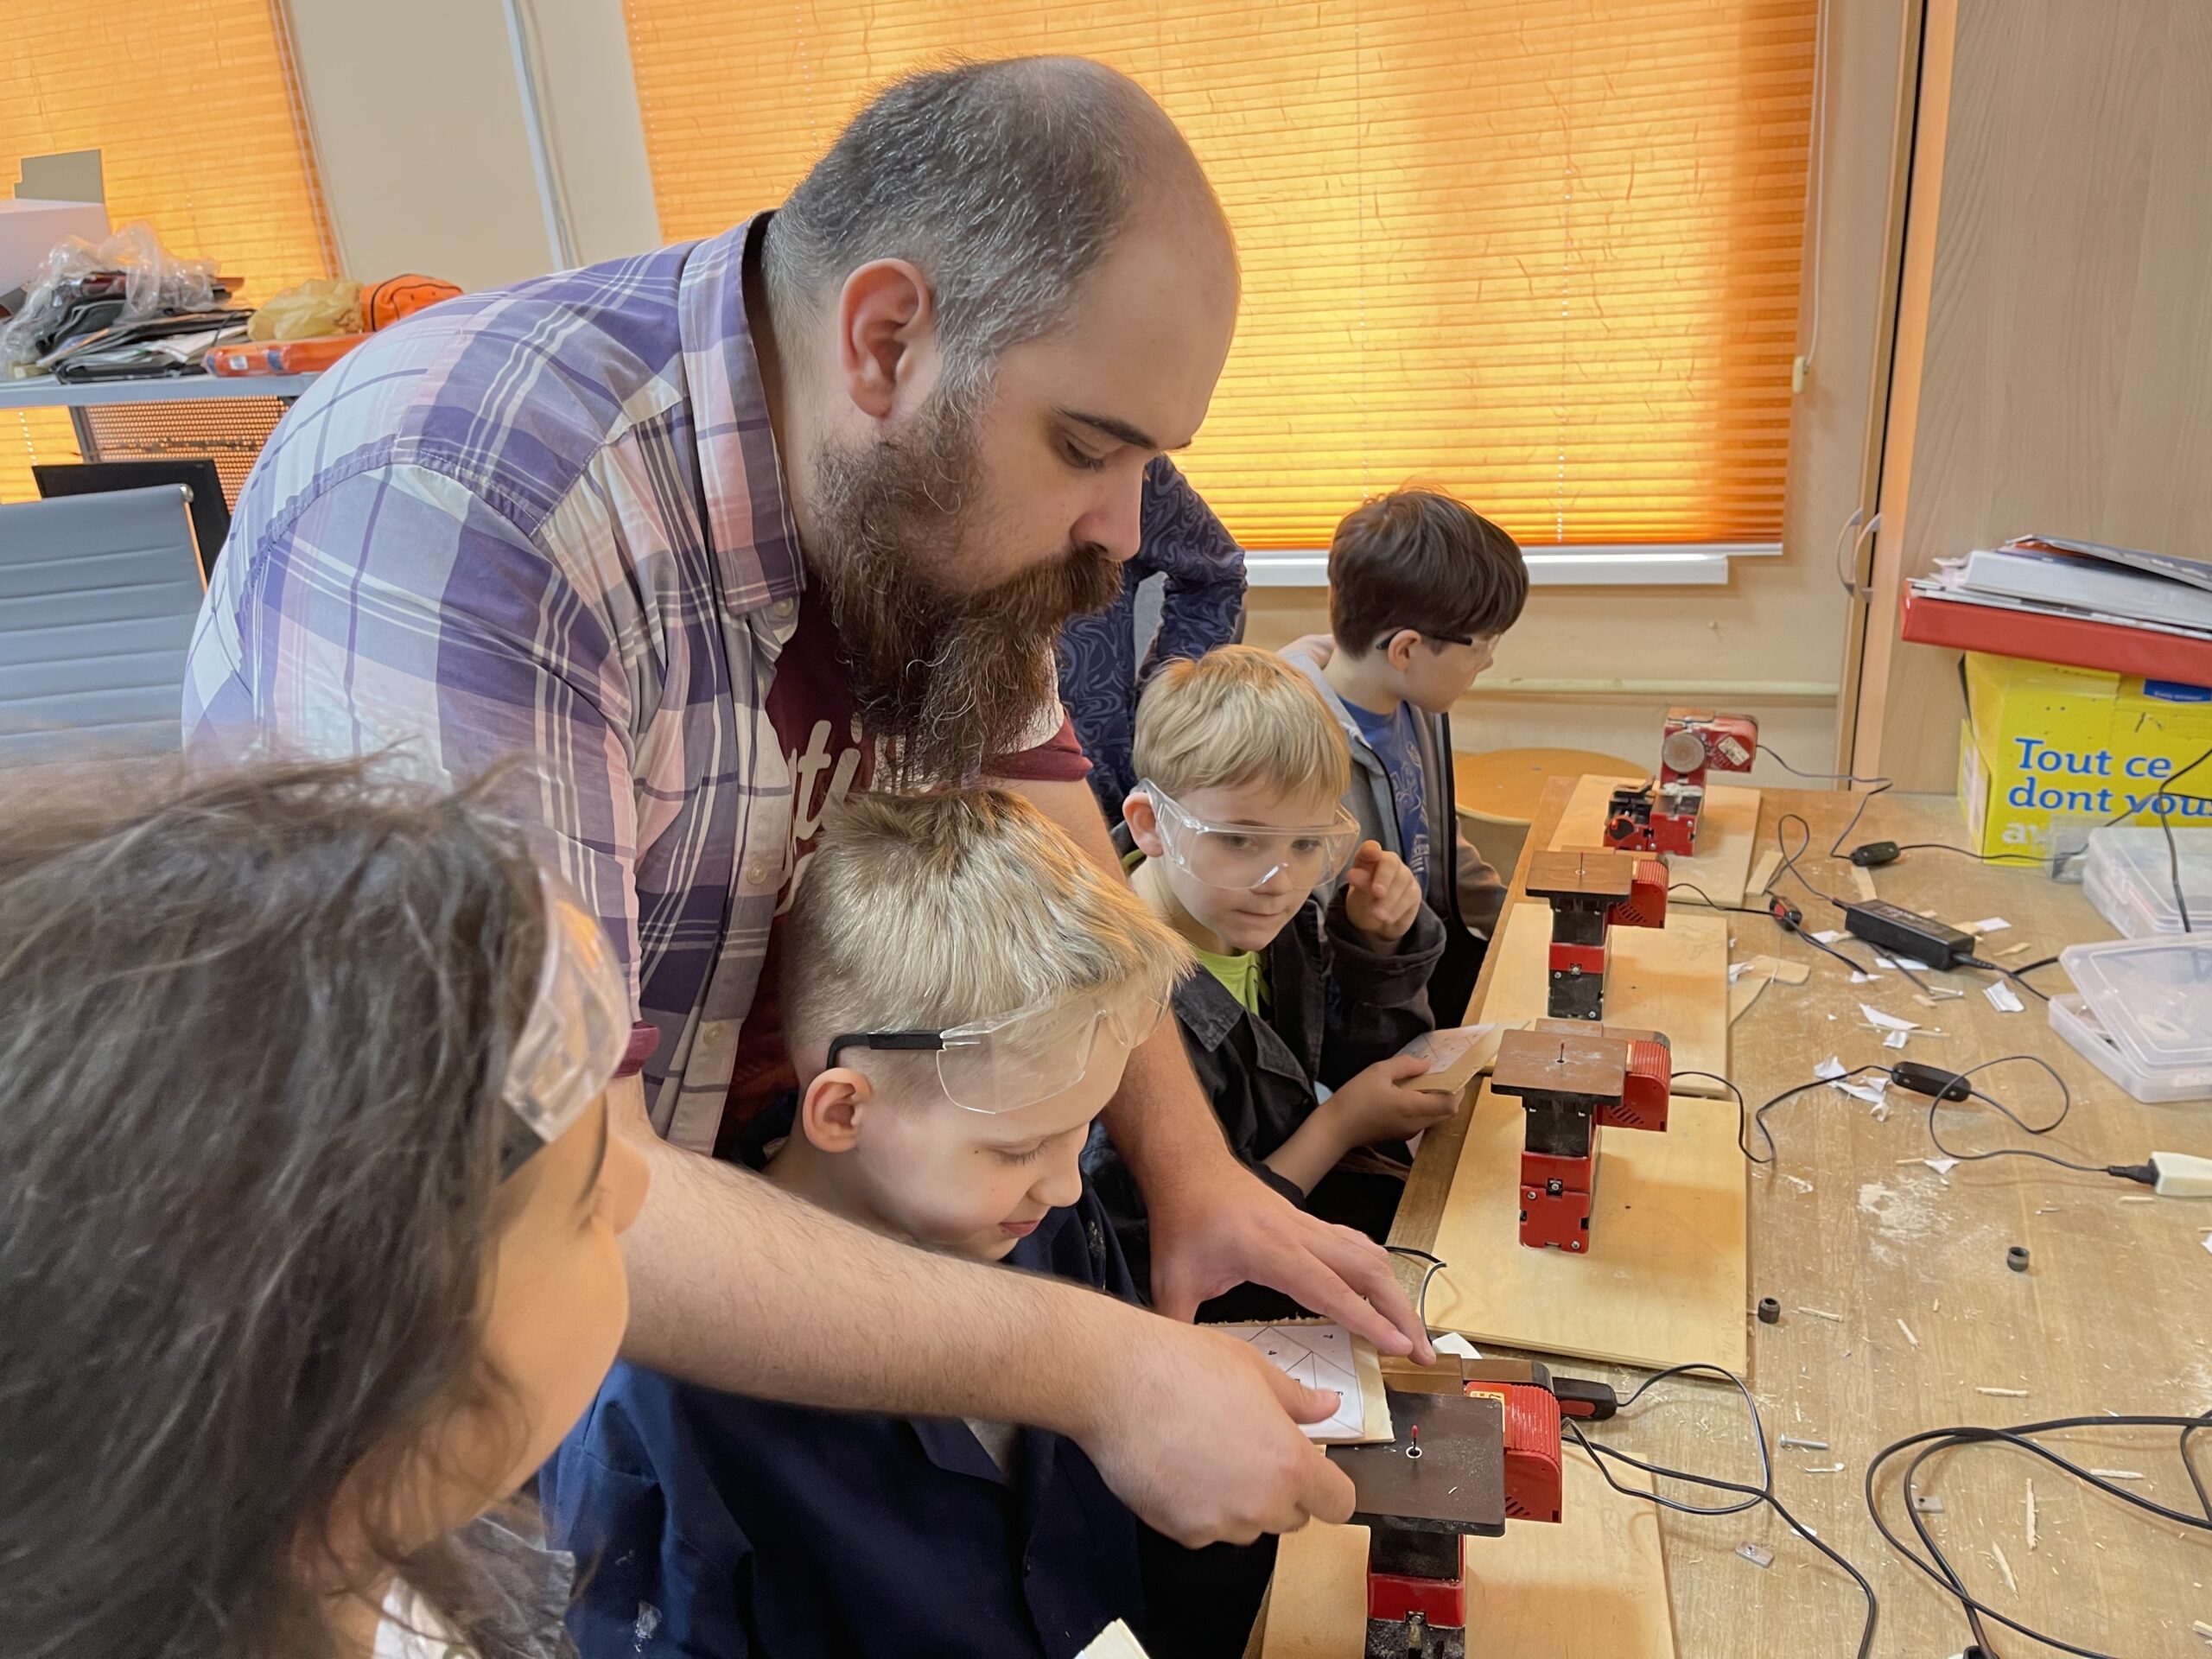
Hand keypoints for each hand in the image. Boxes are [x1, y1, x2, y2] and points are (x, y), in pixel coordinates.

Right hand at [1078, 1315, 1357, 1546]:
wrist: (1116, 1382)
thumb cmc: (1180, 1368)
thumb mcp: (1254, 1369)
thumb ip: (1297, 1399)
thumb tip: (1326, 1405)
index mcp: (1290, 1464)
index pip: (1338, 1504)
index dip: (1328, 1487)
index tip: (1316, 1474)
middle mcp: (1259, 1503)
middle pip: (1293, 1516)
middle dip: (1281, 1488)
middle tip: (1250, 1447)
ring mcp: (1218, 1523)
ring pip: (1247, 1524)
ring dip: (1239, 1500)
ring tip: (1209, 1451)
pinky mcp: (1180, 1531)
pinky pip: (1205, 1529)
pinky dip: (1199, 1507)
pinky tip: (1181, 1465)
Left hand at [1147, 1154, 1434, 1359]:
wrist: (1188, 1165)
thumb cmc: (1182, 1218)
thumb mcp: (1170, 1280)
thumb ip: (1179, 1328)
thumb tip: (1182, 1373)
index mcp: (1272, 1251)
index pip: (1332, 1290)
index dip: (1369, 1321)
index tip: (1401, 1348)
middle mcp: (1301, 1235)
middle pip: (1368, 1271)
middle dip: (1402, 1313)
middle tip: (1423, 1353)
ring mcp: (1309, 1226)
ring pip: (1369, 1255)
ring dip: (1397, 1293)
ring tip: (1412, 1332)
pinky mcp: (1310, 1223)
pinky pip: (1356, 1245)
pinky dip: (1378, 1271)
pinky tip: (1384, 1291)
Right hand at [1326, 1052, 1458, 1145]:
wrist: (1335, 1129)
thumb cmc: (1355, 1099)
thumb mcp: (1378, 1071)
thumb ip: (1405, 1065)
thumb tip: (1426, 1064)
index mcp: (1413, 1107)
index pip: (1450, 1105)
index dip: (1458, 1091)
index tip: (1455, 1075)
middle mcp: (1416, 1124)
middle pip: (1447, 1113)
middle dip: (1450, 1095)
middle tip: (1442, 1076)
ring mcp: (1408, 1132)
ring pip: (1435, 1118)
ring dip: (1437, 1103)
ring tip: (1425, 1084)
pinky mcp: (1399, 1135)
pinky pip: (1421, 1122)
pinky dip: (1424, 1109)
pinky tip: (1409, 1096)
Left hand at [1343, 841, 1422, 942]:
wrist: (1377, 923)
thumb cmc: (1364, 901)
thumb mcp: (1357, 895)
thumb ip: (1359, 883)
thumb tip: (1353, 874)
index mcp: (1369, 859)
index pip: (1370, 848)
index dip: (1371, 849)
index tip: (1372, 853)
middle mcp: (1389, 862)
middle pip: (1390, 862)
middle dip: (1384, 877)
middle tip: (1377, 893)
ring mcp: (1404, 875)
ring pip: (1402, 881)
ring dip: (1389, 899)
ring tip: (1378, 915)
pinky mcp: (1414, 891)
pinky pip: (1409, 896)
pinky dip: (1397, 908)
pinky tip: (1388, 918)